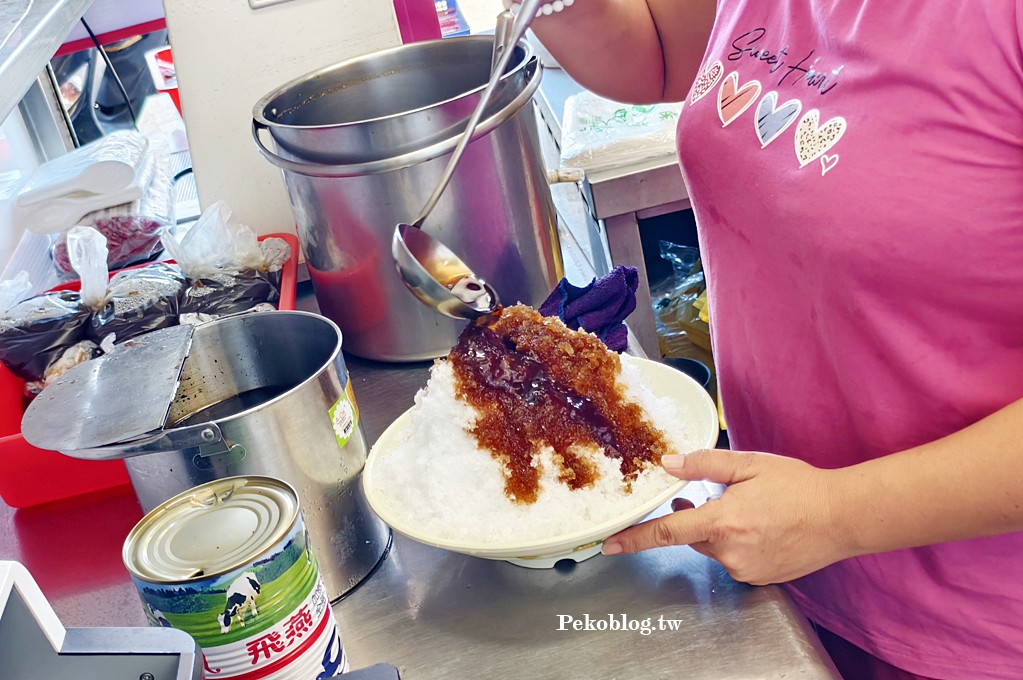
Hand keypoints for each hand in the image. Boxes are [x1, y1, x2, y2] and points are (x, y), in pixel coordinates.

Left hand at [601, 449, 848, 584]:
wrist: (843, 517)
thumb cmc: (799, 487)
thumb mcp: (749, 465)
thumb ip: (703, 464)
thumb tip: (667, 464)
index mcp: (723, 522)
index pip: (667, 532)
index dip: (635, 538)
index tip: (611, 545)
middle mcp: (731, 552)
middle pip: (693, 537)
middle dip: (696, 518)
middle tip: (711, 497)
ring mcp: (746, 569)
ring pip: (715, 549)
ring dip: (720, 530)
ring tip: (750, 509)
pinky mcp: (760, 578)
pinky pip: (735, 560)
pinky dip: (739, 543)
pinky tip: (762, 527)